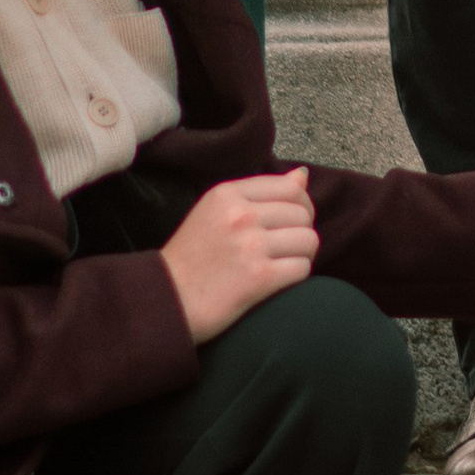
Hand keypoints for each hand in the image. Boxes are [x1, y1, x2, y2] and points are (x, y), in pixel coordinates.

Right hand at [161, 169, 316, 341]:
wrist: (166, 300)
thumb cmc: (190, 258)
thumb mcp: (215, 211)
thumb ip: (259, 192)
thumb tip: (303, 174)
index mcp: (228, 194)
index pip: (290, 188)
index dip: (303, 205)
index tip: (294, 221)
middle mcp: (241, 215)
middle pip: (302, 214)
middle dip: (302, 232)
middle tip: (287, 248)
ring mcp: (251, 246)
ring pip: (308, 240)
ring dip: (303, 255)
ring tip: (285, 264)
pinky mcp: (259, 277)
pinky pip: (302, 268)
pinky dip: (297, 275)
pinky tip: (280, 281)